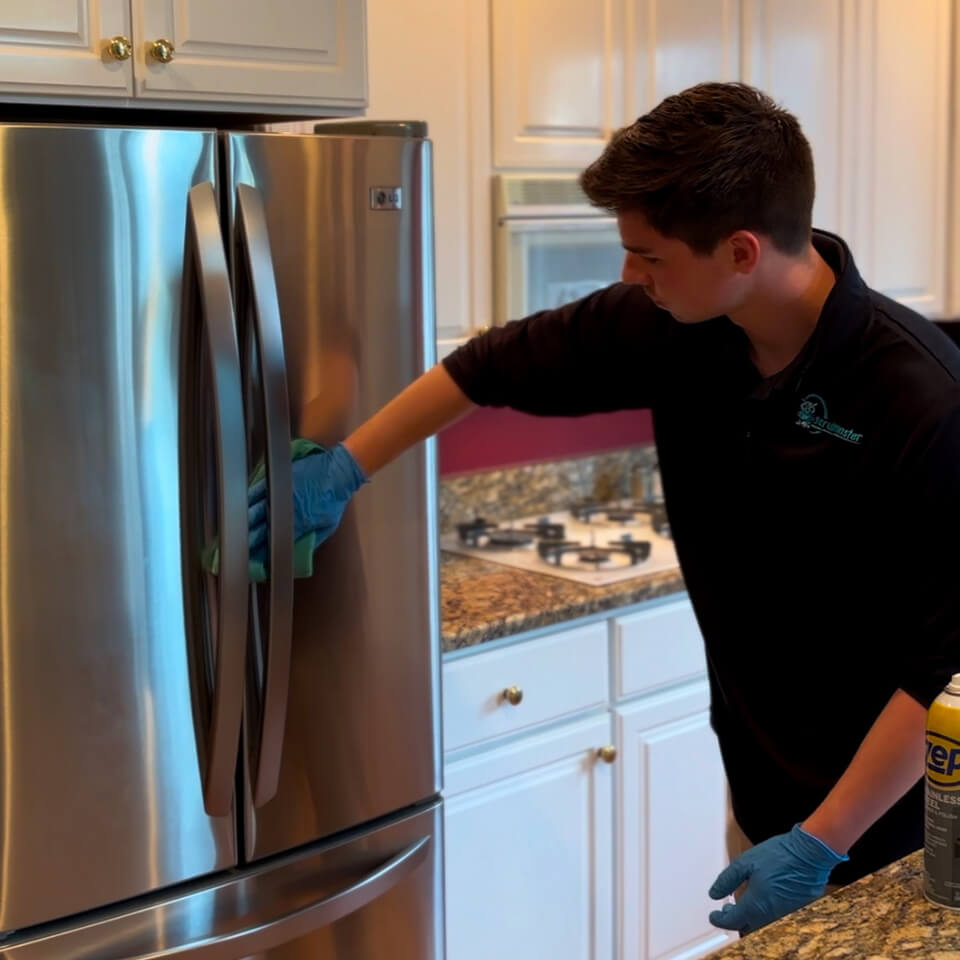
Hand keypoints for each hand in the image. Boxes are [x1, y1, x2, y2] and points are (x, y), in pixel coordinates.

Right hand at [248, 442, 367, 551]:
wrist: (338, 472)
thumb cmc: (335, 499)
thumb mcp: (328, 526)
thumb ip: (311, 539)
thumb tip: (297, 549)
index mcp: (301, 522)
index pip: (277, 539)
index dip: (264, 550)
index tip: (254, 557)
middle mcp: (289, 508)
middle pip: (263, 525)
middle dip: (250, 537)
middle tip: (240, 546)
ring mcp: (282, 492)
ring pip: (258, 507)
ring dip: (247, 519)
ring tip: (237, 529)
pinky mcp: (279, 479)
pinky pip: (260, 489)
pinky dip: (250, 498)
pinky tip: (243, 505)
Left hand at [708, 824, 846, 934]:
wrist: (810, 854)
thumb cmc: (779, 856)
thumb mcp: (745, 862)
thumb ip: (727, 880)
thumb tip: (714, 894)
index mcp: (756, 905)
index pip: (732, 922)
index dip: (719, 920)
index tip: (713, 915)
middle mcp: (770, 916)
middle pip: (746, 928)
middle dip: (734, 920)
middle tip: (726, 910)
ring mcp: (785, 916)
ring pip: (761, 925)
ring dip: (749, 917)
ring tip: (741, 904)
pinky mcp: (795, 911)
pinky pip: (775, 919)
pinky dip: (763, 914)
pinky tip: (760, 900)